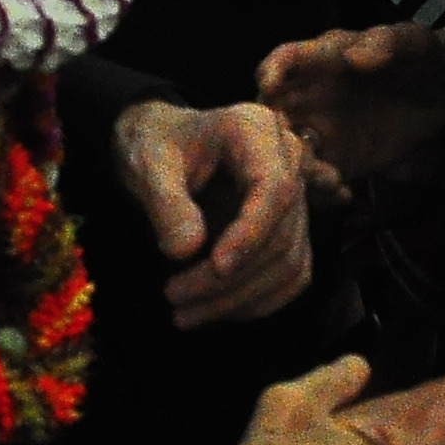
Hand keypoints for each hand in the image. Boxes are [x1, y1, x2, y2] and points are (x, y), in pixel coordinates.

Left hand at [113, 97, 314, 328]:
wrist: (165, 149)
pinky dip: (255, 302)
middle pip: (280, 234)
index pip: (274, 189)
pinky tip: (213, 311)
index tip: (216, 268)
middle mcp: (288, 162)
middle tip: (173, 298)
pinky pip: (289, 276)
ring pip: (288, 263)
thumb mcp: (148, 164)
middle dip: (230, 278)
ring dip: (239, 299)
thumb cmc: (157, 147)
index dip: (251, 233)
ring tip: (183, 314)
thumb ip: (165, 202)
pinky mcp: (291, 230)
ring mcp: (296, 199)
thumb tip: (187, 251)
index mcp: (257, 130)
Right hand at [258, 24, 444, 200]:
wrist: (440, 92)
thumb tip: (354, 57)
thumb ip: (384, 42)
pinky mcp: (339, 160)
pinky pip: (318, 179)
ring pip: (290, 152)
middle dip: (275, 134)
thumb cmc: (417, 56)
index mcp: (321, 59)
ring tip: (330, 180)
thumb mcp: (409, 39)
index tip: (269, 85)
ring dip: (299, 169)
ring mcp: (321, 130)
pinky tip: (345, 194)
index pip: (285, 60)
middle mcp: (309, 96)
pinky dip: (323, 192)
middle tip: (298, 149)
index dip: (271, 70)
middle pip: (272, 114)